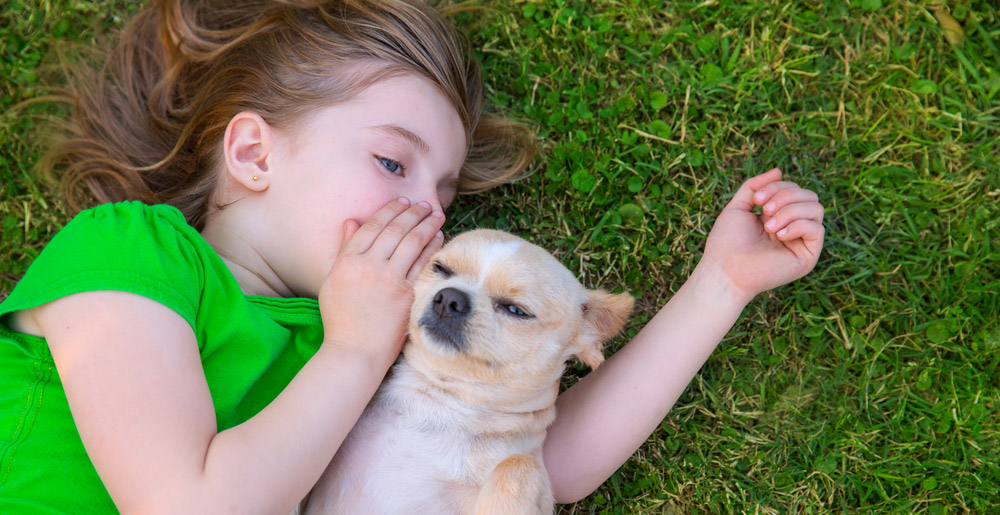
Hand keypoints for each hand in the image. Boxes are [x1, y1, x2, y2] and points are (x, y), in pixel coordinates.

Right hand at [317, 198, 444, 370]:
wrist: (355, 350)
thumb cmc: (341, 318)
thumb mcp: (334, 279)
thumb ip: (344, 249)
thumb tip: (352, 221)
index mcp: (348, 260)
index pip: (372, 226)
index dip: (389, 210)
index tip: (402, 202)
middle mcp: (369, 265)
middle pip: (395, 229)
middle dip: (413, 212)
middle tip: (425, 204)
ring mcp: (390, 279)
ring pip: (412, 242)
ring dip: (427, 224)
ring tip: (436, 215)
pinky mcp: (407, 293)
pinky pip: (423, 263)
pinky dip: (432, 247)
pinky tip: (439, 237)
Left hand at [701, 168, 824, 302]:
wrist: (725, 270)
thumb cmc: (727, 242)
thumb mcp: (738, 206)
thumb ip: (755, 186)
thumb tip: (779, 170)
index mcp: (779, 216)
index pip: (794, 189)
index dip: (778, 187)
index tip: (756, 199)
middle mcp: (793, 228)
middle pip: (809, 195)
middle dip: (786, 196)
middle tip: (764, 211)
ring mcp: (801, 242)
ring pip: (816, 208)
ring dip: (791, 210)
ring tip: (769, 225)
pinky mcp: (808, 256)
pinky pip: (817, 229)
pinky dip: (798, 225)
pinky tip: (778, 235)